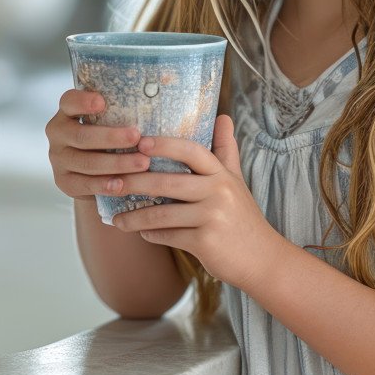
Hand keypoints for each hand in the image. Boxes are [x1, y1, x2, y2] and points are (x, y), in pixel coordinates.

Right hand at [45, 89, 153, 201]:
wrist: (94, 172)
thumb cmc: (110, 137)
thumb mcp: (112, 119)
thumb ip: (126, 106)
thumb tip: (166, 82)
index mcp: (67, 112)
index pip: (69, 101)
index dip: (83, 101)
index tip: (102, 102)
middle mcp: (58, 133)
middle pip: (81, 136)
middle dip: (111, 137)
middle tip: (137, 137)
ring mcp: (59, 159)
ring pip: (87, 162)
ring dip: (116, 163)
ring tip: (143, 163)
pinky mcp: (64, 182)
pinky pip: (84, 184)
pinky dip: (104, 185)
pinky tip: (122, 185)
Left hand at [107, 115, 286, 291]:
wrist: (263, 259)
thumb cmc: (243, 217)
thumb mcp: (236, 180)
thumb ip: (226, 150)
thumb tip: (223, 116)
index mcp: (222, 174)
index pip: (191, 150)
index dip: (164, 145)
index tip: (139, 143)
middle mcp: (219, 191)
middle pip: (168, 181)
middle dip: (135, 182)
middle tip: (111, 183)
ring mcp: (212, 217)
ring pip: (162, 213)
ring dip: (135, 217)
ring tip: (117, 220)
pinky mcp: (206, 242)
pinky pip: (168, 235)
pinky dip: (151, 235)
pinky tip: (142, 233)